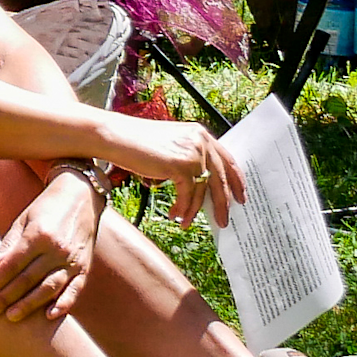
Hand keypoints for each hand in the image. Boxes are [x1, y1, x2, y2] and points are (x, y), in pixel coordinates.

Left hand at [0, 167, 105, 325]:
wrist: (82, 196)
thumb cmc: (46, 207)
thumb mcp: (24, 219)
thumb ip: (9, 243)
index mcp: (38, 235)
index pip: (13, 264)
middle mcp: (57, 249)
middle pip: (28, 279)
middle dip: (7, 297)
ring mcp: (73, 260)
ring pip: (48, 288)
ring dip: (29, 305)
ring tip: (12, 317)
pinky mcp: (85, 267)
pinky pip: (74, 290)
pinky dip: (63, 304)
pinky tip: (49, 316)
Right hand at [90, 113, 245, 228]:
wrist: (115, 136)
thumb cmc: (137, 142)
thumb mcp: (171, 147)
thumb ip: (189, 158)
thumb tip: (202, 186)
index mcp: (200, 134)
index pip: (227, 159)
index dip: (236, 180)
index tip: (241, 196)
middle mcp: (200, 141)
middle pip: (220, 178)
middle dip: (222, 203)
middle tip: (223, 220)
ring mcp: (193, 153)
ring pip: (202, 191)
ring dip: (193, 211)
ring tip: (185, 223)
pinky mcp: (181, 166)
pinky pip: (187, 196)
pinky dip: (182, 209)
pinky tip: (174, 216)